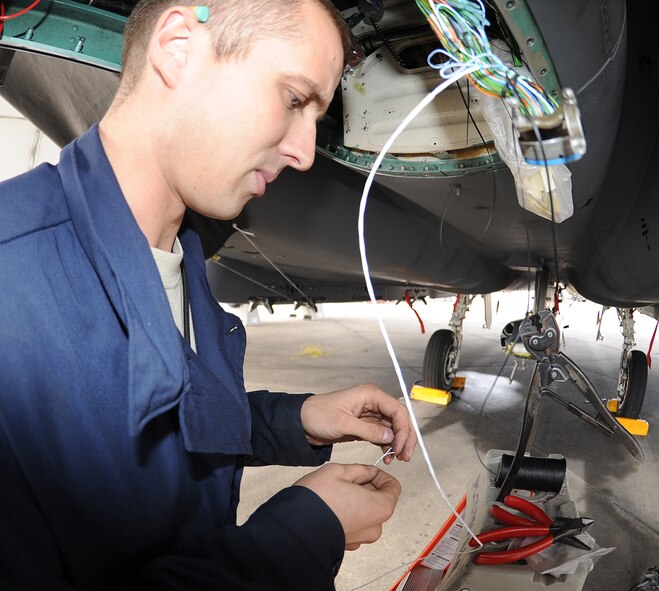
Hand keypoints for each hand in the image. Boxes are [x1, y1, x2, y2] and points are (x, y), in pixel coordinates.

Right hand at [294, 463, 400, 549]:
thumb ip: (360, 469)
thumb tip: (369, 471)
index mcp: (379, 507)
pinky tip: (332, 505)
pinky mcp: (348, 544)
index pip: (393, 487)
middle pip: (380, 500)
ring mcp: (361, 539)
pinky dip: (348, 513)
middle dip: (367, 487)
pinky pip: (355, 524)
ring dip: (357, 500)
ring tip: (337, 491)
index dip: (381, 475)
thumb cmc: (317, 499)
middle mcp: (374, 527)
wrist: (294, 527)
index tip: (367, 471)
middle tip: (348, 478)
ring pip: (367, 512)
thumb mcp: (339, 471)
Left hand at [300, 384, 415, 462]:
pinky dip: (388, 445)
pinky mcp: (365, 425)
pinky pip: (383, 435)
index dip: (403, 429)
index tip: (400, 447)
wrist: (301, 422)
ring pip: (393, 428)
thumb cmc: (317, 415)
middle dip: (405, 438)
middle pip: (399, 419)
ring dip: (397, 443)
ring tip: (396, 459)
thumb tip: (390, 437)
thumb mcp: (343, 424)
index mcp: (370, 395)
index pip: (397, 410)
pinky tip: (387, 456)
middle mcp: (373, 402)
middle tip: (405, 456)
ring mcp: (370, 414)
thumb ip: (368, 430)